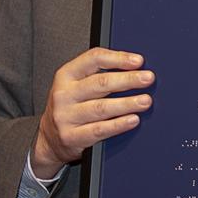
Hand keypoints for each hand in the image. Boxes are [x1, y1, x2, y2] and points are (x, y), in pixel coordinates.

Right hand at [31, 48, 153, 178]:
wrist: (49, 138)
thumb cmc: (71, 106)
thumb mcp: (76, 84)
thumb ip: (100, 74)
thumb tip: (135, 69)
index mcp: (66, 75)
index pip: (93, 59)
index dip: (118, 58)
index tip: (139, 61)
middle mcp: (64, 94)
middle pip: (100, 83)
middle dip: (128, 80)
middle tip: (148, 79)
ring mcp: (66, 116)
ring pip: (101, 107)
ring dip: (127, 103)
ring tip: (145, 101)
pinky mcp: (72, 137)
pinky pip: (99, 130)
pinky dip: (118, 125)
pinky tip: (133, 120)